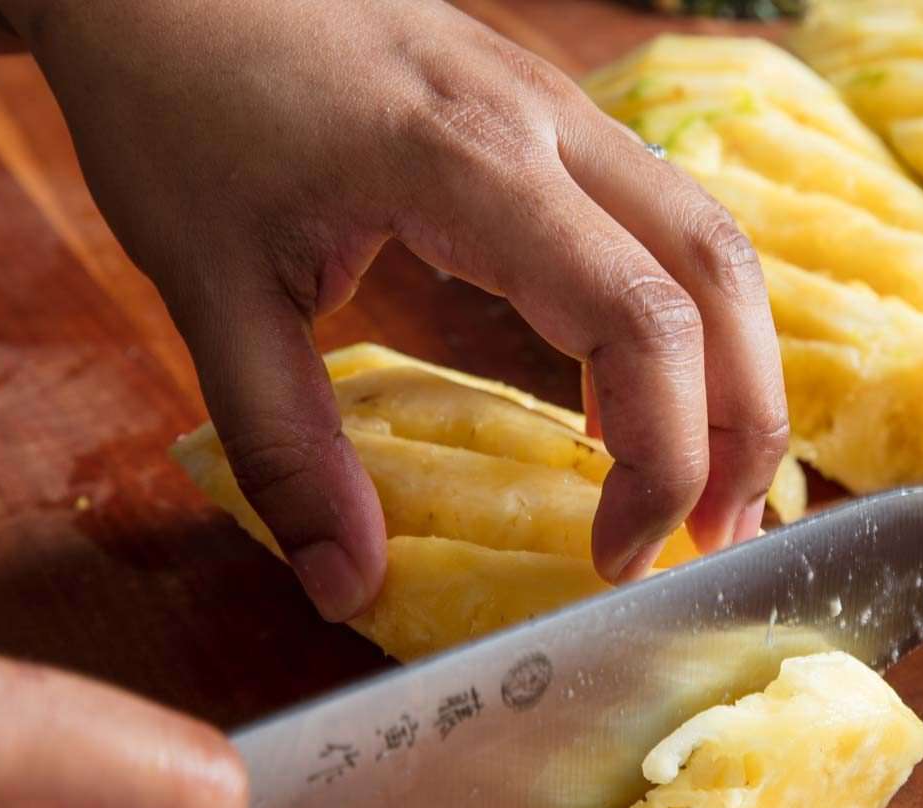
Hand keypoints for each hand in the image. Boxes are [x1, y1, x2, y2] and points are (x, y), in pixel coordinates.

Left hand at [0, 0, 788, 616]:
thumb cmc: (178, 104)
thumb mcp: (209, 287)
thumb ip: (285, 446)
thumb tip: (346, 588)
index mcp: (471, 168)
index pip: (639, 319)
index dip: (662, 456)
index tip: (618, 555)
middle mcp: (550, 127)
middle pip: (720, 274)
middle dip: (745, 423)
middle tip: (717, 538)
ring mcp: (564, 109)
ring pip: (713, 240)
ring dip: (736, 370)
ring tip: (708, 484)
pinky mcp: (556, 117)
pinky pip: (665, 222)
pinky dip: (683, 321)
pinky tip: (633, 397)